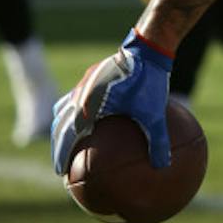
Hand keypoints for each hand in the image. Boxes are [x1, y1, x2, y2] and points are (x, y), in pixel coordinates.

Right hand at [51, 29, 173, 174]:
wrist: (148, 47)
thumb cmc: (150, 80)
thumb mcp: (155, 114)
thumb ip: (157, 140)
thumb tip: (163, 166)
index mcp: (88, 106)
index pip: (68, 137)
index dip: (62, 157)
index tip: (63, 175)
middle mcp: (81, 94)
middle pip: (60, 126)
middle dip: (59, 147)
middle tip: (61, 167)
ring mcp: (85, 83)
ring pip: (65, 110)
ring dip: (63, 129)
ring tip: (68, 145)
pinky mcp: (93, 75)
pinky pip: (78, 97)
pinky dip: (76, 112)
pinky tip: (90, 121)